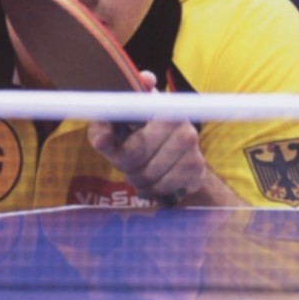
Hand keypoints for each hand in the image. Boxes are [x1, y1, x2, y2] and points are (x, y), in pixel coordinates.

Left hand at [87, 71, 205, 204]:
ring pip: (153, 180)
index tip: (111, 154)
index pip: (135, 145)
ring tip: (138, 173)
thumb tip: (101, 140)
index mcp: (161, 108)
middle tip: (125, 166)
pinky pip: (166, 189)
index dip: (117, 155)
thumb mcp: (113, 122)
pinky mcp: (197, 169)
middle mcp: (183, 127)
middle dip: (128, 169)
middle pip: (142, 165)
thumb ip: (103, 126)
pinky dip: (153, 191)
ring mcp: (193, 149)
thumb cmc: (134, 126)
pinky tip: (151, 181)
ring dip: (139, 182)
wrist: (169, 139)